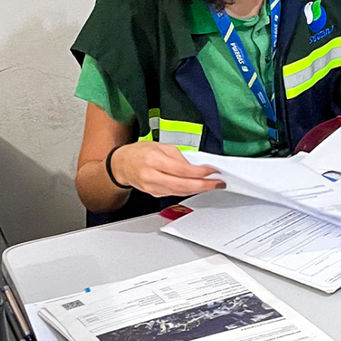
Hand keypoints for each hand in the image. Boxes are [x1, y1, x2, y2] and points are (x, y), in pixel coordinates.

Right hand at [109, 142, 225, 197]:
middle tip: (218, 183)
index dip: (199, 172)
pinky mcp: (154, 193)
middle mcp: (152, 176)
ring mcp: (153, 187)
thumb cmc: (140, 153)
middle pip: (182, 185)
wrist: (122, 165)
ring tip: (213, 185)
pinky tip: (197, 187)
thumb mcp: (161, 146)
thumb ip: (179, 156)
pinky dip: (188, 190)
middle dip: (203, 185)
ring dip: (199, 189)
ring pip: (180, 192)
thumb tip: (196, 166)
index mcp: (153, 161)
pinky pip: (175, 193)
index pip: (181, 170)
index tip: (212, 171)